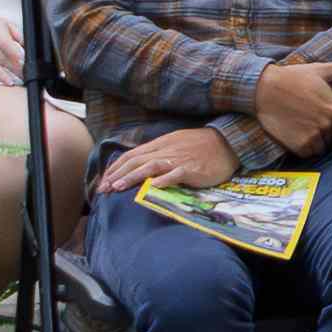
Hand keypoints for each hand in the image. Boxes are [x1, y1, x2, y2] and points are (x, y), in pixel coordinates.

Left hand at [112, 122, 239, 205]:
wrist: (228, 143)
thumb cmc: (201, 146)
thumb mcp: (175, 145)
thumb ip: (158, 154)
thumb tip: (139, 166)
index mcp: (161, 144)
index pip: (132, 155)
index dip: (115, 168)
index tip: (104, 180)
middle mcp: (166, 150)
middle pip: (136, 160)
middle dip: (117, 175)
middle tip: (103, 188)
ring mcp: (179, 159)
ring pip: (151, 166)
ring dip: (132, 177)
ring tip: (118, 187)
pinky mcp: (193, 169)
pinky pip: (176, 174)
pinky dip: (163, 180)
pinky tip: (152, 188)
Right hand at [247, 52, 331, 157]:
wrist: (263, 88)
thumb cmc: (291, 77)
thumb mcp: (318, 71)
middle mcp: (326, 126)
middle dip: (325, 132)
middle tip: (311, 119)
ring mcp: (311, 137)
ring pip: (319, 148)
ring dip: (314, 141)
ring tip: (302, 126)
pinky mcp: (297, 145)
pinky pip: (306, 154)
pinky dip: (302, 147)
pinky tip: (294, 133)